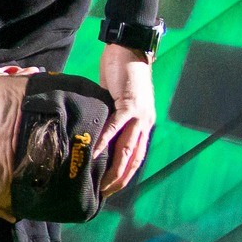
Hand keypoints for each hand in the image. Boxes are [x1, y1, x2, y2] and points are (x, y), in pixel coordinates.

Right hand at [95, 43, 156, 193]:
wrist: (130, 48)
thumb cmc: (123, 73)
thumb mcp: (120, 100)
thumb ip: (114, 118)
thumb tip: (98, 134)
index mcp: (144, 123)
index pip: (137, 156)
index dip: (126, 174)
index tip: (112, 188)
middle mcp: (145, 122)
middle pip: (135, 158)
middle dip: (121, 178)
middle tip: (106, 193)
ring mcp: (139, 114)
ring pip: (128, 148)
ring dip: (115, 167)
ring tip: (103, 182)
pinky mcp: (128, 103)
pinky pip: (116, 126)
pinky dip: (106, 141)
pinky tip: (96, 152)